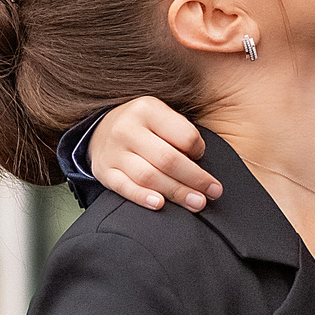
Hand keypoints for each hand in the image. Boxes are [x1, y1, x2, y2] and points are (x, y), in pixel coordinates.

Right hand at [89, 98, 220, 211]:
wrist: (101, 129)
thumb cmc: (143, 126)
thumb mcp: (160, 115)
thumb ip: (179, 133)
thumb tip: (198, 162)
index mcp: (147, 110)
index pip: (183, 135)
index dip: (198, 149)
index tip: (202, 158)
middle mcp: (127, 129)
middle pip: (168, 159)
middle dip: (195, 179)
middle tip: (213, 193)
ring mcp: (113, 152)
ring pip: (149, 176)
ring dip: (176, 192)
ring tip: (197, 203)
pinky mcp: (104, 172)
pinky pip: (124, 187)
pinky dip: (143, 197)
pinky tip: (160, 204)